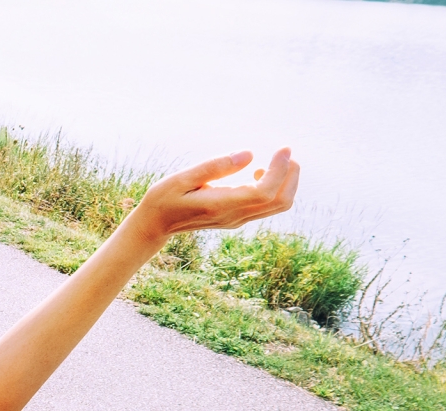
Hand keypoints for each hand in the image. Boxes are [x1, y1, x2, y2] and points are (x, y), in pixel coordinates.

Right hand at [124, 148, 298, 242]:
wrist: (154, 225)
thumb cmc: (163, 198)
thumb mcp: (182, 178)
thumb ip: (215, 166)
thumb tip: (249, 154)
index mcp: (220, 205)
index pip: (264, 192)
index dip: (279, 170)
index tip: (282, 148)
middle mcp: (233, 216)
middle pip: (280, 201)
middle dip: (291, 175)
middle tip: (284, 152)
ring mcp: (237, 219)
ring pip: (278, 205)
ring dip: (287, 182)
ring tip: (277, 160)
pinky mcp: (237, 218)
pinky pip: (267, 206)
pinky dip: (275, 187)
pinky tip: (258, 173)